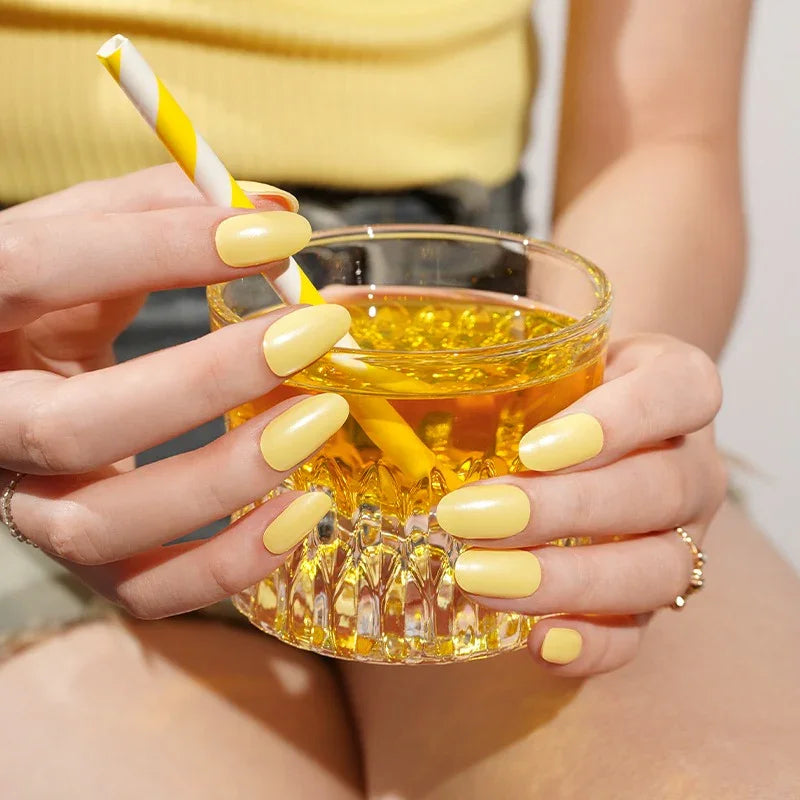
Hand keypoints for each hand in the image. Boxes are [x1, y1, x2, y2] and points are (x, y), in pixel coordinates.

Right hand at [0, 165, 351, 618]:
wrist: (11, 383)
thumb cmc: (54, 301)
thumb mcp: (86, 240)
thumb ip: (160, 208)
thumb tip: (274, 208)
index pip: (33, 271)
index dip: (158, 245)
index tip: (281, 236)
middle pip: (74, 428)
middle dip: (206, 381)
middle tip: (312, 335)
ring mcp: (28, 505)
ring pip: (103, 525)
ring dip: (226, 478)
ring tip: (319, 420)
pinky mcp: (84, 560)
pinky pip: (143, 589)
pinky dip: (227, 565)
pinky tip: (301, 512)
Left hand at [437, 335, 725, 675]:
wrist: (597, 425)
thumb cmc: (559, 384)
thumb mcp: (537, 350)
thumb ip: (475, 345)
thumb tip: (345, 319)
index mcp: (673, 384)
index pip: (681, 391)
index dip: (619, 421)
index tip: (534, 447)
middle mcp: (690, 461)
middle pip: (660, 489)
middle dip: (563, 509)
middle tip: (471, 517)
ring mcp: (680, 534)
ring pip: (658, 568)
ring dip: (569, 580)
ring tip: (480, 578)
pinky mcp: (653, 591)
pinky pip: (642, 630)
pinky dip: (594, 643)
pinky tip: (536, 642)